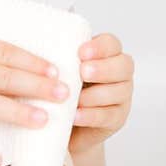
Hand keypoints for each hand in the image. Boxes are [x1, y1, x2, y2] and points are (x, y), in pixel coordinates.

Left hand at [68, 32, 134, 157]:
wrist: (62, 121)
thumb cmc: (61, 87)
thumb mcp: (59, 69)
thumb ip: (59, 58)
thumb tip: (41, 45)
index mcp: (107, 54)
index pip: (111, 44)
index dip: (100, 47)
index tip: (81, 53)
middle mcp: (120, 72)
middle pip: (124, 65)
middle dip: (103, 69)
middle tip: (83, 72)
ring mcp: (122, 96)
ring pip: (119, 92)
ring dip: (95, 95)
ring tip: (76, 98)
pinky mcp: (117, 118)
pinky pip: (108, 116)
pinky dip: (91, 115)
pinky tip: (75, 115)